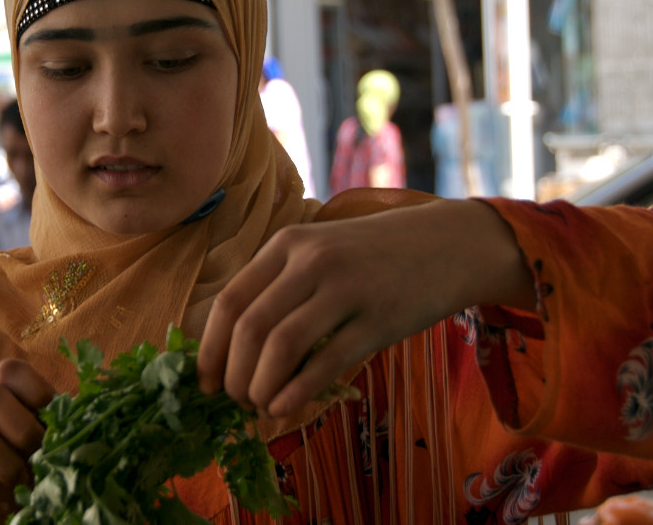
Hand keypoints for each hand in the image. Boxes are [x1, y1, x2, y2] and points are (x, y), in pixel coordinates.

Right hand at [0, 358, 55, 523]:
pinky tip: (1, 508)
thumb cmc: (17, 468)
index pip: (9, 369)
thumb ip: (59, 428)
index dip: (36, 389)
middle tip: (40, 458)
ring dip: (3, 462)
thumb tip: (104, 422)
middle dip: (21, 428)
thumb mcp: (38, 444)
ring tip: (23, 486)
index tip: (53, 420)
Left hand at [197, 199, 532, 418]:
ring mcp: (345, 289)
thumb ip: (279, 286)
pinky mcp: (377, 320)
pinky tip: (284, 408)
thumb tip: (232, 347)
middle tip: (236, 400)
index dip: (210, 349)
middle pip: (250, 328)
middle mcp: (311, 262)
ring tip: (261, 404)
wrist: (447, 244)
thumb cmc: (372, 255)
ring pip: (280, 346)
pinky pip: (324, 363)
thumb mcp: (319, 251)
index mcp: (287, 245)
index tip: (205, 382)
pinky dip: (295, 392)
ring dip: (260, 387)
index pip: (230, 301)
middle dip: (233, 375)